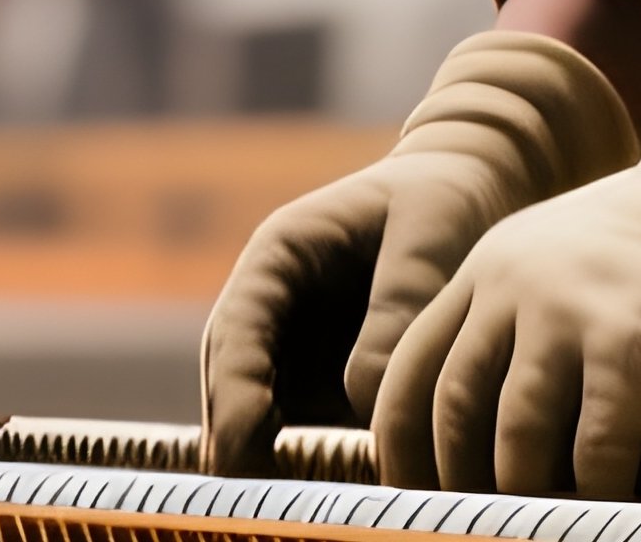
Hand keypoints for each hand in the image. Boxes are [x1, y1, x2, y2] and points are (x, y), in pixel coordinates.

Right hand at [201, 31, 635, 476]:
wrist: (466, 192)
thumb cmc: (442, 204)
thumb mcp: (427, 238)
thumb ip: (396, 310)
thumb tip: (364, 396)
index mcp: (278, 254)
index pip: (237, 326)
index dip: (234, 386)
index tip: (243, 438)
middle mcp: (272, 303)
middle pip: (231, 374)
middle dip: (232, 433)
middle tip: (241, 494)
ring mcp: (292, 343)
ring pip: (257, 407)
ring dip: (261, 452)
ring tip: (273, 505)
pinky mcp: (322, 376)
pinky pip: (303, 425)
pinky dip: (304, 460)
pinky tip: (324, 496)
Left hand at [374, 166, 640, 497]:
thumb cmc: (605, 267)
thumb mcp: (528, 278)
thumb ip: (491, 336)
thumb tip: (454, 439)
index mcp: (477, 282)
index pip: (412, 367)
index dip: (398, 441)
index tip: (400, 494)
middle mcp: (510, 292)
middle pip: (453, 400)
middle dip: (452, 476)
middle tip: (463, 521)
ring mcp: (568, 315)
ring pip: (517, 425)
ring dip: (517, 490)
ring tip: (524, 522)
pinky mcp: (628, 340)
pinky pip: (598, 436)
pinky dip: (591, 484)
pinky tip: (595, 502)